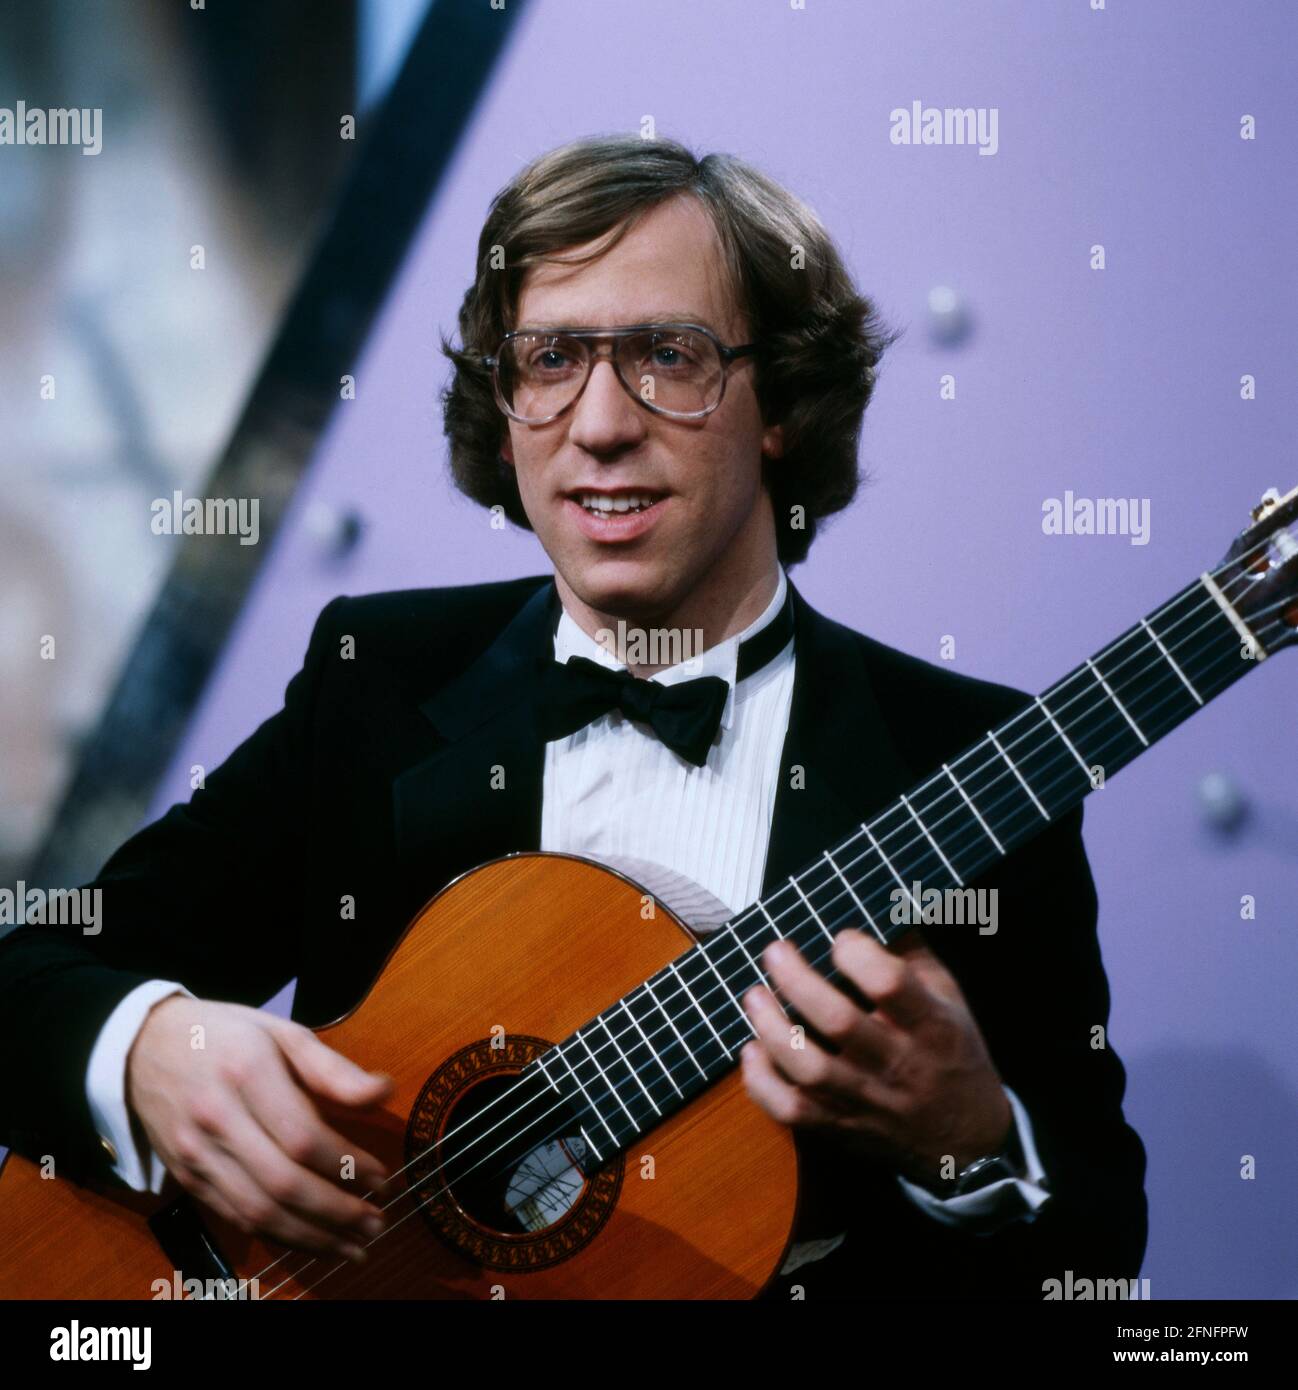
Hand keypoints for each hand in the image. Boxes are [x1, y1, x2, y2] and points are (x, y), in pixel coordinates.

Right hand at [126, 997, 393, 1261]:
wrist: (143, 1048)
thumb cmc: (226, 1035)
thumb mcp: (282, 1032)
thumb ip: (333, 1068)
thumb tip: (385, 1092)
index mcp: (247, 1073)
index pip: (302, 1136)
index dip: (346, 1164)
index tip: (382, 1177)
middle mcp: (217, 1119)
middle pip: (281, 1184)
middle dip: (336, 1212)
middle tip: (377, 1222)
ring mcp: (196, 1154)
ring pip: (257, 1212)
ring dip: (312, 1238)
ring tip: (355, 1245)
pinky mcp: (187, 1179)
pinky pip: (236, 1217)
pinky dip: (279, 1237)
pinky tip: (313, 1240)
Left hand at [739, 927, 1012, 1188]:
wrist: (966, 1144)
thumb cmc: (951, 1055)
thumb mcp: (950, 1000)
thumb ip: (913, 955)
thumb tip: (874, 902)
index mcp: (931, 1026)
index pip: (890, 984)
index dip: (857, 954)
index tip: (841, 939)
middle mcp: (897, 1065)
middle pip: (838, 1020)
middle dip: (797, 980)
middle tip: (776, 951)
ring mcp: (866, 1101)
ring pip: (808, 1069)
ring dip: (772, 1027)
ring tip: (754, 995)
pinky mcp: (841, 1128)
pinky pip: (791, 1111)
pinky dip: (762, 1083)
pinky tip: (753, 1051)